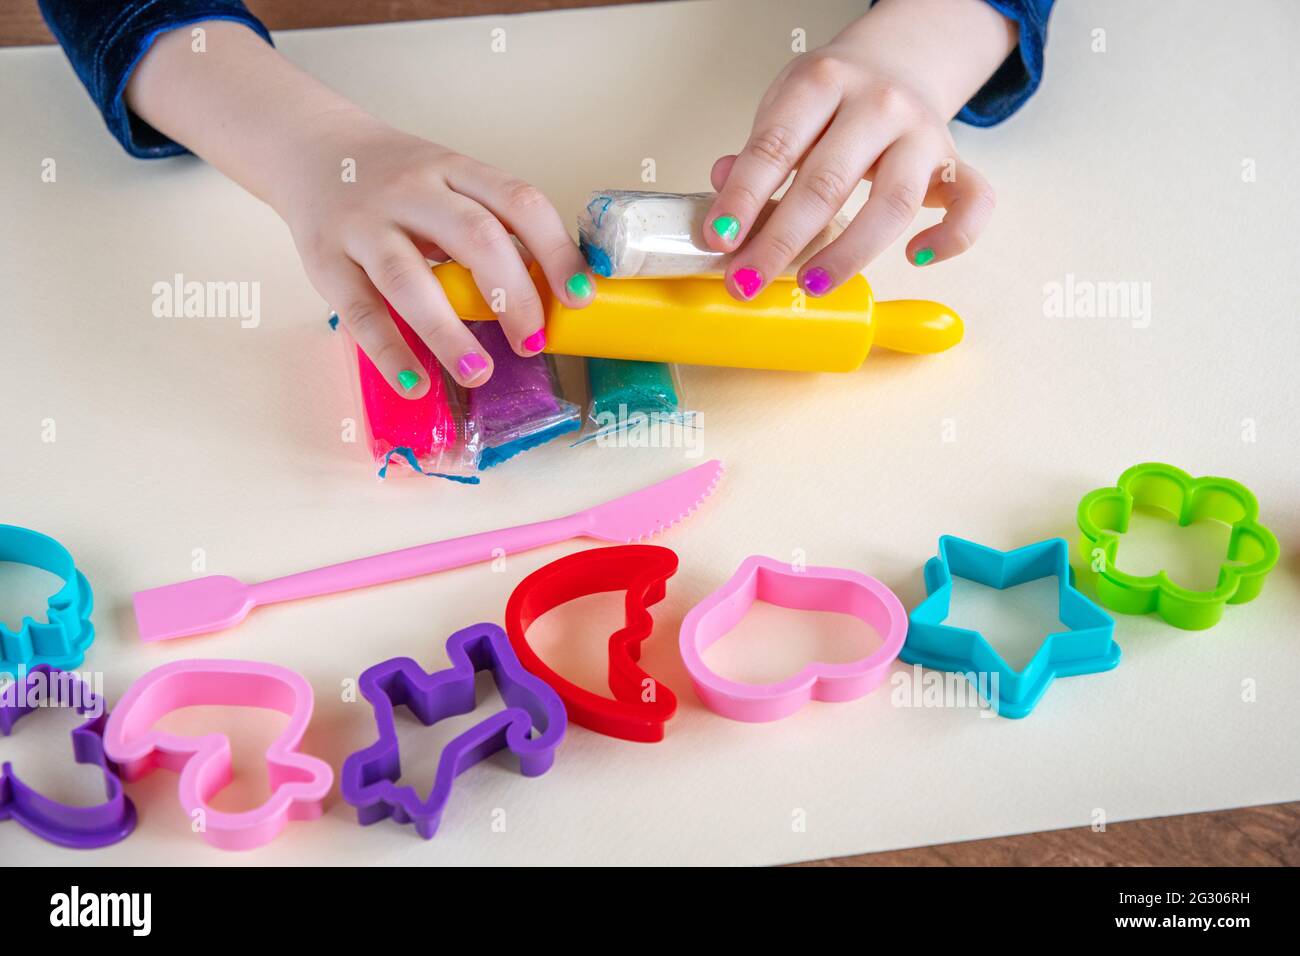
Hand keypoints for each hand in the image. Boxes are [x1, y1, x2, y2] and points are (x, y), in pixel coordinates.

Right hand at [125, 22, 593, 396]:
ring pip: (410, 278)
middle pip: (474, 237)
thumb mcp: (448, 184)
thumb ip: (490, 226)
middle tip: (532, 343)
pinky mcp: (325, 259)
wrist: (309, 149)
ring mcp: (364, 223)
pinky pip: (359, 310)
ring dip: (448, 332)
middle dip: (513, 294)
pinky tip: (416, 383)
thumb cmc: (398, 183)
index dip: (556, 249)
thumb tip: (551, 295)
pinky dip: (389, 352)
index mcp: (455, 171)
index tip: (580, 298)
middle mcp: (412, 191)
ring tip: (478, 373)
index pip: (519, 202)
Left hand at [704, 0, 1012, 299]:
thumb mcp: (785, 108)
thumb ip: (758, 155)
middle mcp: (878, 104)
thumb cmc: (832, 100)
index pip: (775, 146)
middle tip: (747, 280)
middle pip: (826, 181)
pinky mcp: (955, 163)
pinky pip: (972, 203)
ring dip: (848, 253)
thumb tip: (721, 204)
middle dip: (781, 240)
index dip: (742, 197)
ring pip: (892, 202)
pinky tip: (915, 258)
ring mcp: (921, 134)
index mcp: (823, 83)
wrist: (897, 63)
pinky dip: (951, 238)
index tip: (718, 240)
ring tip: (810, 286)